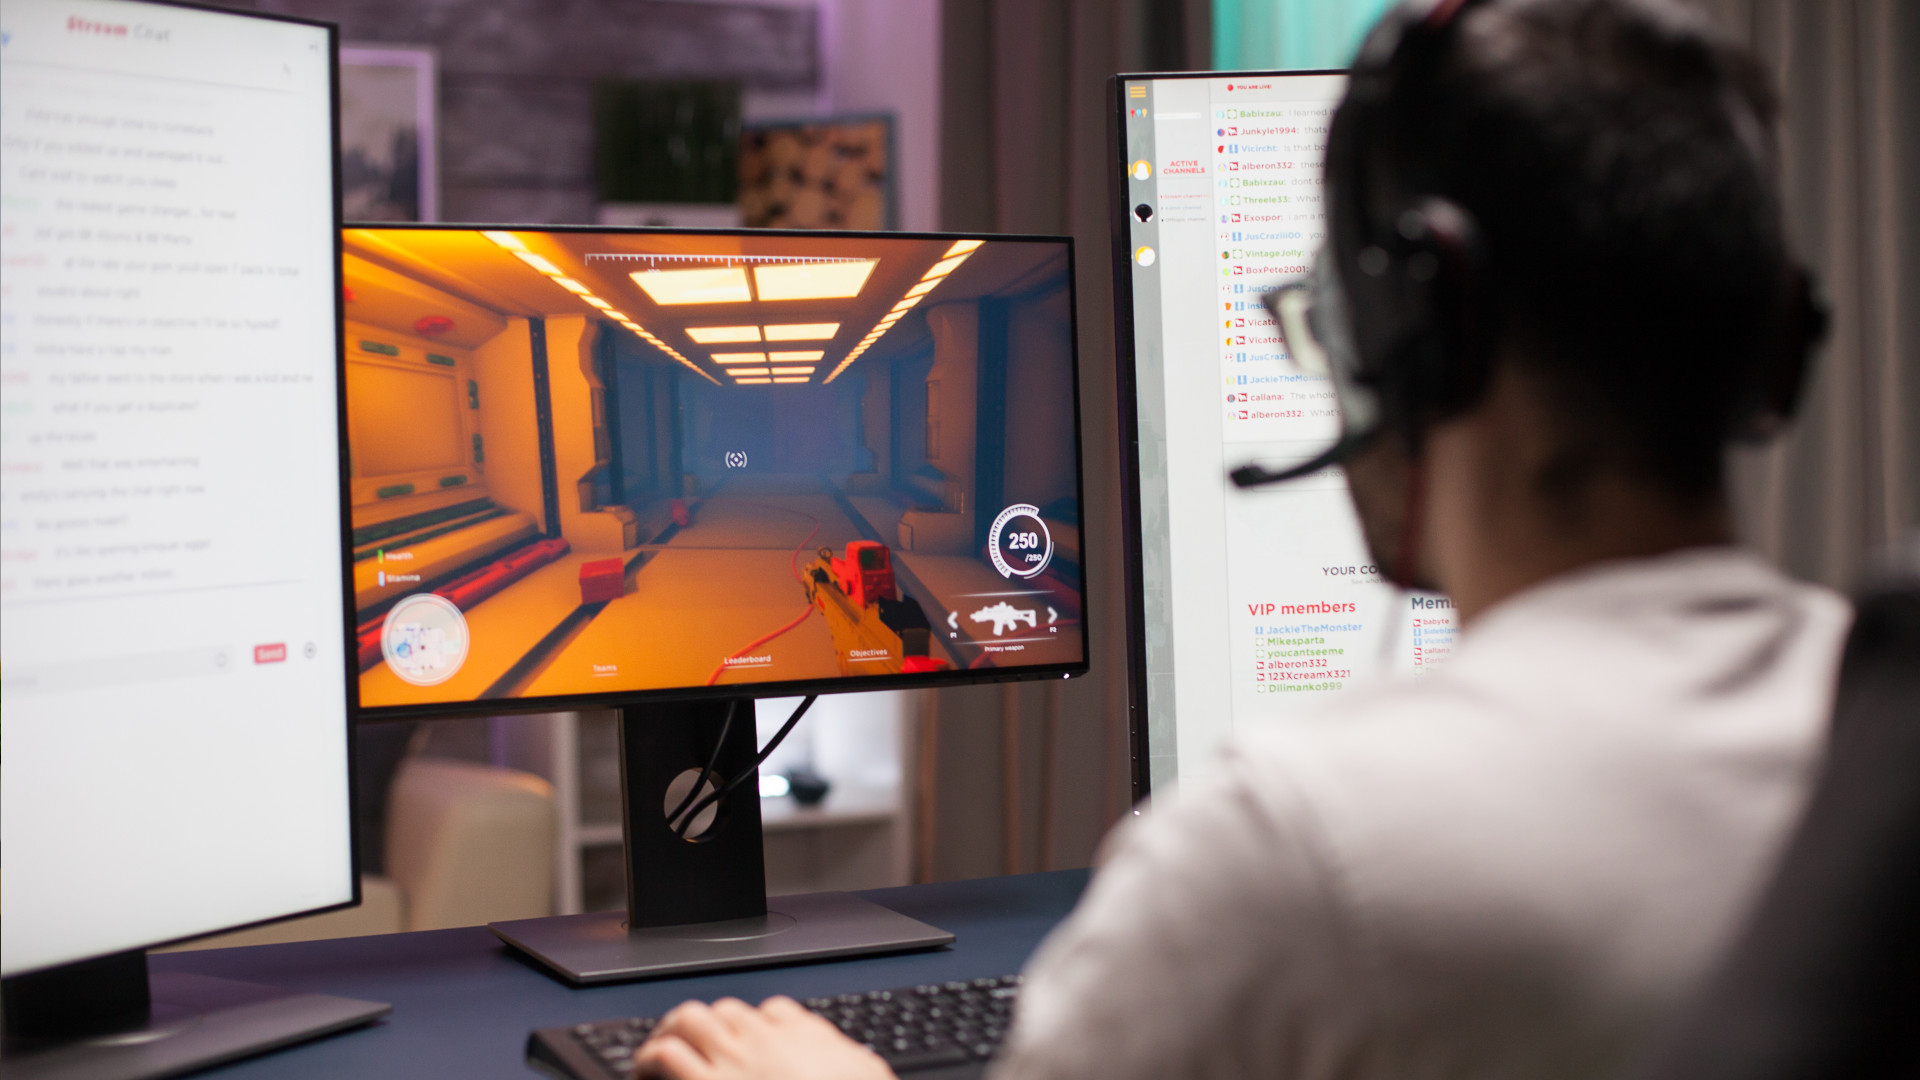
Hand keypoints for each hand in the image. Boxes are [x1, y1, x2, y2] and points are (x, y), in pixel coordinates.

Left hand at [632, 996, 897, 1079]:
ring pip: (691, 1018)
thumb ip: (851, 1060)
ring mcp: (733, 1059)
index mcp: (805, 1037)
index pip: (775, 1013)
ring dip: (673, 1031)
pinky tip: (645, 1071)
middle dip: (709, 1026)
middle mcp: (766, 1039)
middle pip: (728, 1011)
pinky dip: (649, 1057)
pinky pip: (666, 1054)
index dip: (757, 1026)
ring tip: (661, 1050)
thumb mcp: (868, 1072)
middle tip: (696, 1045)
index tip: (749, 1043)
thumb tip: (854, 1059)